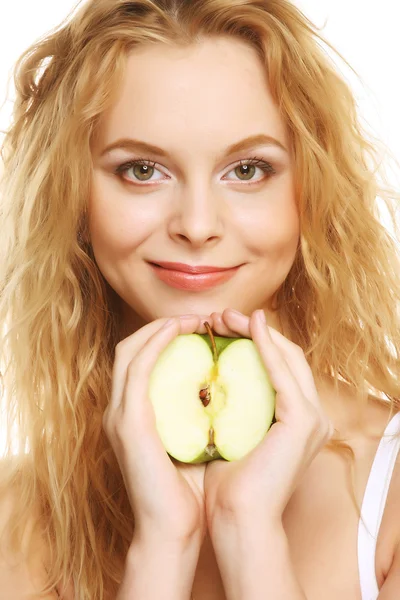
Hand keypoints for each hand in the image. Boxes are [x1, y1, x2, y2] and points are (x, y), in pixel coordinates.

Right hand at [103, 314, 212, 546]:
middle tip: (201, 318)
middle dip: (164, 325)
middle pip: (131, 347)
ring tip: (195, 319)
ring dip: (161, 327)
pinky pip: (139, 368)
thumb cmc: (192, 491)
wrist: (174, 531)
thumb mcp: (196, 441)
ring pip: (130, 350)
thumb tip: (227, 388)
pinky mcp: (128, 422)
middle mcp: (120, 410)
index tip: (202, 328)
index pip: (141, 359)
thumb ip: (200, 414)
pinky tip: (181, 330)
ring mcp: (119, 415)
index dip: (166, 336)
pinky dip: (157, 343)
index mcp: (133, 414)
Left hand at [204, 308, 333, 530]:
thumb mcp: (228, 435)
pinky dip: (265, 346)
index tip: (216, 328)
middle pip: (285, 356)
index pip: (276, 367)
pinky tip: (246, 327)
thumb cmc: (226, 486)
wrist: (236, 522)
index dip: (251, 341)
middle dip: (251, 330)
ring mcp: (313, 417)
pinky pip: (282, 372)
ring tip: (223, 317)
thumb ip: (227, 408)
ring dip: (255, 331)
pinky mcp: (303, 421)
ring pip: (287, 357)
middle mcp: (312, 415)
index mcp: (296, 420)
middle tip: (218, 316)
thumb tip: (203, 379)